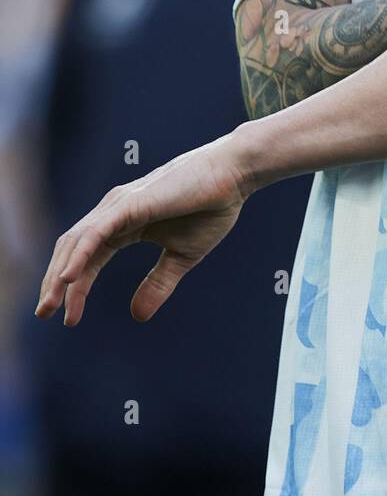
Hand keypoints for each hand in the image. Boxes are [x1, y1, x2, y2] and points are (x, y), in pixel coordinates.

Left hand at [34, 131, 248, 325]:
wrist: (233, 176)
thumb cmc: (211, 208)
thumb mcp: (182, 257)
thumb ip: (157, 284)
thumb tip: (136, 316)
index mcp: (125, 224)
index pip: (88, 258)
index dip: (75, 289)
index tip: (68, 319)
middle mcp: (115, 212)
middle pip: (73, 250)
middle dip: (55, 283)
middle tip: (44, 314)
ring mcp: (120, 206)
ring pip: (77, 242)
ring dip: (59, 275)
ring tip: (51, 304)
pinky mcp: (130, 204)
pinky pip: (95, 233)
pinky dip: (78, 256)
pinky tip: (68, 278)